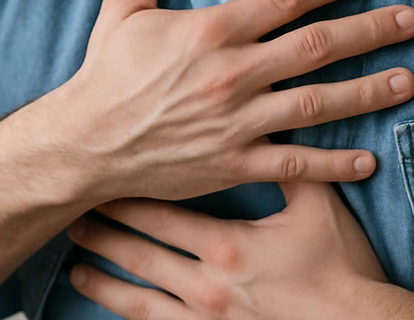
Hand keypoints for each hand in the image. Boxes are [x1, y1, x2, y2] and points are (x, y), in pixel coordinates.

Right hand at [48, 0, 413, 204]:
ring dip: (369, 92)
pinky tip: (369, 160)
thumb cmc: (105, 72)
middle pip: (317, 45)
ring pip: (318, 104)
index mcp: (211, 29)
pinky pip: (294, 165)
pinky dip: (334, 165)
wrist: (82, 145)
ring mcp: (236, 122)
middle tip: (412, 19)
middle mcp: (232, 73)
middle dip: (371, 30)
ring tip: (409, 80)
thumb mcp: (125, 5)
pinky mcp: (232, 165)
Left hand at [66, 182, 388, 319]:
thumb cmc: (341, 267)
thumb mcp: (319, 207)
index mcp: (227, 245)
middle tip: (72, 215)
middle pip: (140, 254)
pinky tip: (112, 310)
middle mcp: (207, 285)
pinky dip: (130, 317)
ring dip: (106, 280)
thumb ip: (293, 162)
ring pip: (140, 300)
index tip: (99, 180)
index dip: (127, 197)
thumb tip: (277, 115)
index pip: (161, 214)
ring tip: (77, 266)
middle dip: (104, 234)